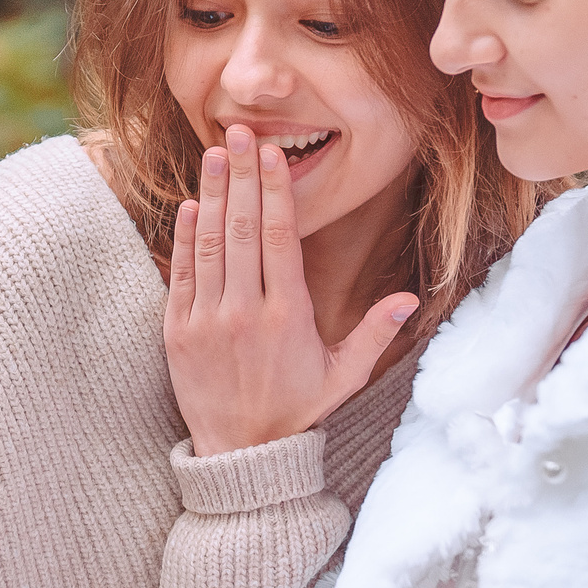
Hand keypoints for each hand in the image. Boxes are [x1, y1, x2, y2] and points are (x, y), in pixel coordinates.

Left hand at [167, 124, 416, 455]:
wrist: (241, 455)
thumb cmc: (296, 411)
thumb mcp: (343, 376)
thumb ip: (374, 333)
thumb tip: (409, 298)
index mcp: (288, 316)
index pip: (281, 238)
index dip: (276, 191)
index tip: (272, 155)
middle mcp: (246, 312)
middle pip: (244, 229)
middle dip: (243, 176)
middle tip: (240, 132)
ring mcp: (207, 321)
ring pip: (210, 244)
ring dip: (212, 195)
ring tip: (215, 154)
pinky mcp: (178, 333)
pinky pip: (182, 274)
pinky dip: (185, 237)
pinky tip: (192, 204)